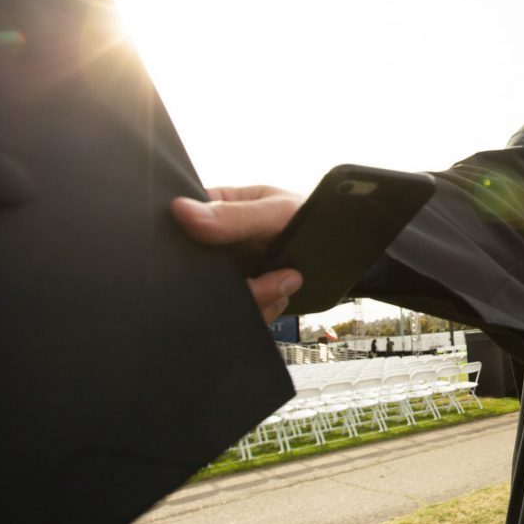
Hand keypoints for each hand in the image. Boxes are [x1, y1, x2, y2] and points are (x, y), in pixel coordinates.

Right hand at [171, 186, 304, 322]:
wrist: (344, 250)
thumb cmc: (310, 216)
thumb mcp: (275, 210)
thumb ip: (233, 216)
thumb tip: (181, 211)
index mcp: (213, 209)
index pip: (179, 227)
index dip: (183, 246)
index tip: (211, 259)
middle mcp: (215, 245)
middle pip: (194, 272)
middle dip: (225, 284)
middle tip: (261, 281)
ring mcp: (229, 274)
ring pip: (217, 299)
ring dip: (253, 299)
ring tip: (287, 281)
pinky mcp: (244, 298)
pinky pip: (239, 314)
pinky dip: (262, 310)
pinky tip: (283, 295)